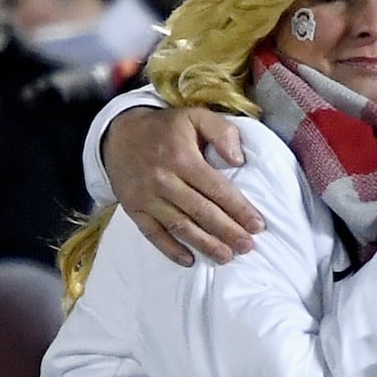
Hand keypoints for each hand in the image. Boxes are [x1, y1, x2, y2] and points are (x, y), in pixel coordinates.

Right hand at [103, 104, 264, 265]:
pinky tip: (190, 260)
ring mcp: (145, 197)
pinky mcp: (133, 209)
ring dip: (204, 244)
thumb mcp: (194, 116)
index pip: (216, 188)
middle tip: (247, 247)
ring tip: (226, 257)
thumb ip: (221, 131)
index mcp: (181, 156)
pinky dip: (170, 250)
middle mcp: (163, 179)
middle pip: (200, 211)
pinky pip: (152, 234)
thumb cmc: (165, 128)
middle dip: (227, 231)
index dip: (238, 208)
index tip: (257, 225)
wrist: (118, 133)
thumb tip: (238, 160)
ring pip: (179, 226)